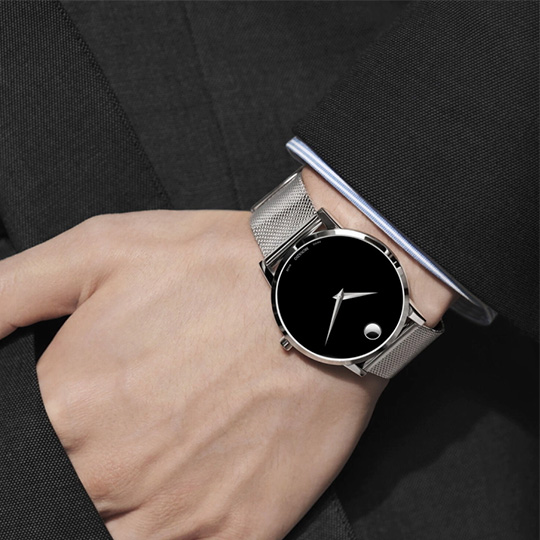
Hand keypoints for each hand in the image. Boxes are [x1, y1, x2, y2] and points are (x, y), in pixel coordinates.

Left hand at [0, 209, 386, 539]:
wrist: (321, 292)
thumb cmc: (215, 265)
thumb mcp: (101, 248)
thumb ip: (8, 292)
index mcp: (68, 405)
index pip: (13, 460)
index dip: (35, 445)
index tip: (73, 425)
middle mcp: (112, 471)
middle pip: (57, 504)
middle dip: (77, 475)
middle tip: (121, 438)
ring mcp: (179, 511)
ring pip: (109, 539)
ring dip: (114, 512)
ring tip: (146, 467)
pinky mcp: (239, 529)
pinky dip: (169, 536)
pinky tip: (176, 504)